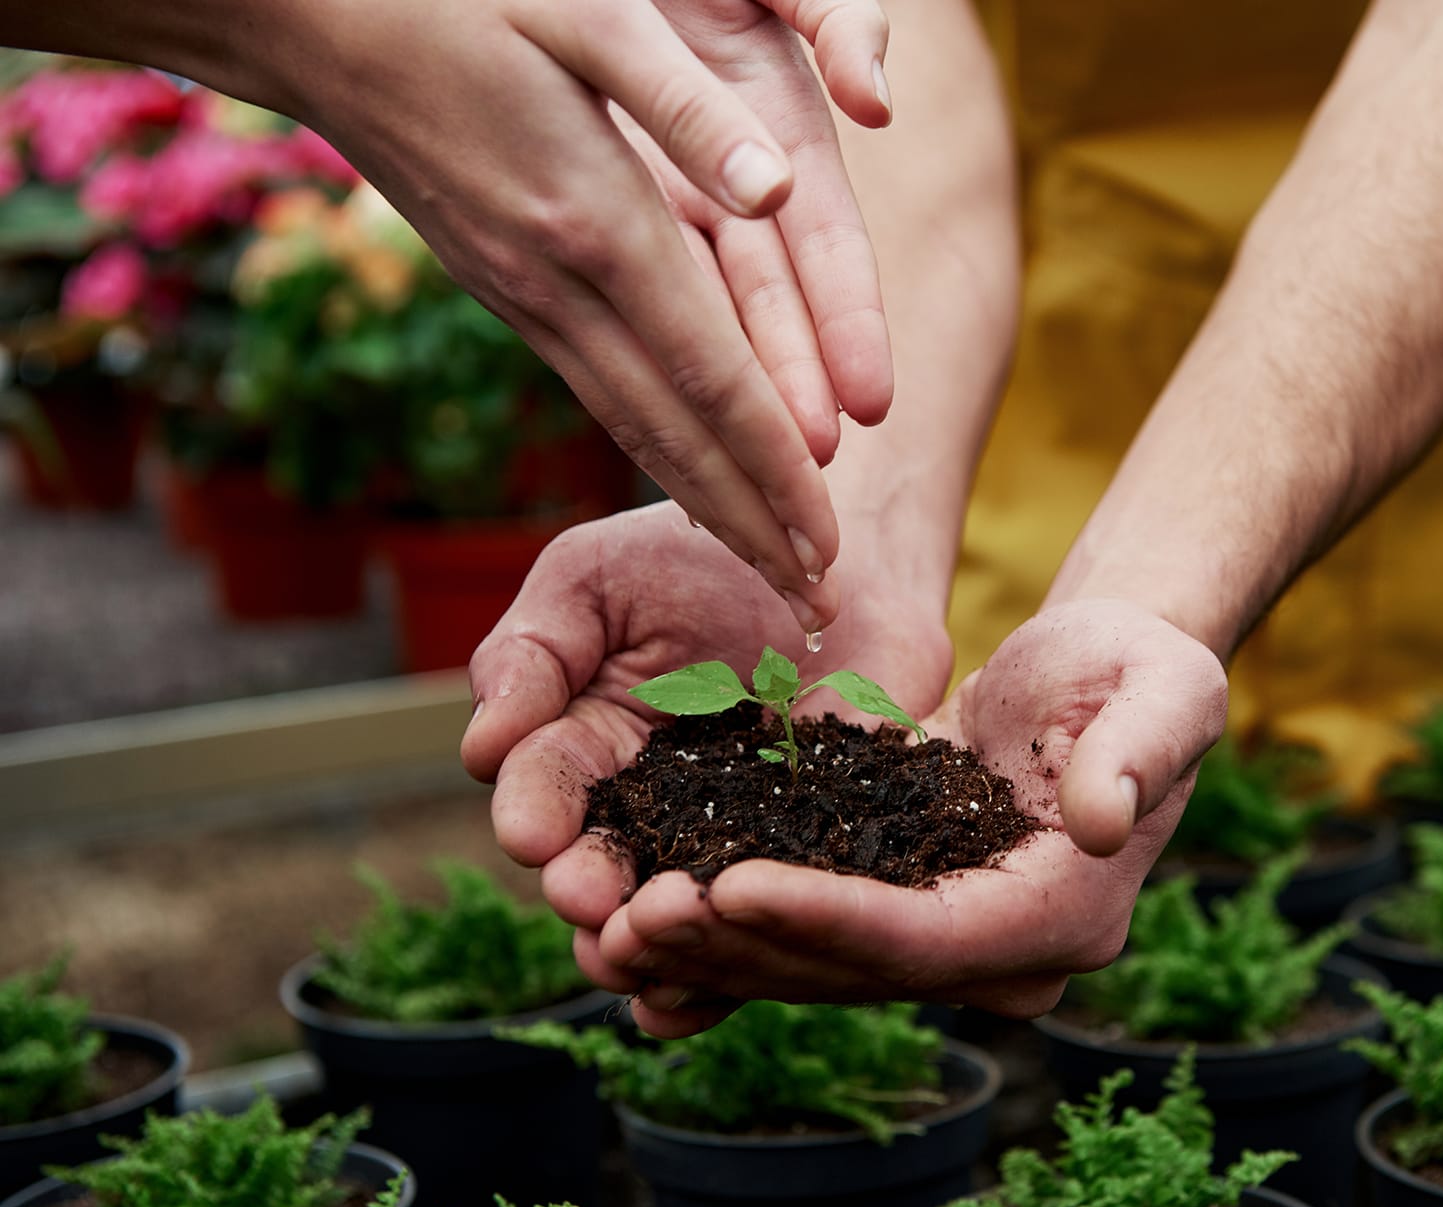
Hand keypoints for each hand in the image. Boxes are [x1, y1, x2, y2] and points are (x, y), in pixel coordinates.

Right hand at [255, 0, 895, 631]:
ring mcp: (526, 298)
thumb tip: (778, 192)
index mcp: (599, 224)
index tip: (828, 550)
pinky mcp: (508, 292)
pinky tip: (691, 480)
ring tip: (771, 569)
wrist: (314, 16)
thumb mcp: (589, 14)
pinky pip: (598, 393)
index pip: (713, 381)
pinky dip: (655, 452)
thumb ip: (689, 108)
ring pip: (633, 428)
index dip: (777, 473)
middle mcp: (560, 286)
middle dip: (754, 527)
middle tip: (817, 610)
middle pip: (676, 437)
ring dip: (708, 507)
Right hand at [461, 501, 954, 1002]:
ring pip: (677, 914)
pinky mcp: (811, 853)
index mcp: (583, 745)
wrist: (841, 555)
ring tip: (646, 958)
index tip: (535, 835)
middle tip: (592, 904)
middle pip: (601, 872)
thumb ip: (532, 653)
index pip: (542, 790)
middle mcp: (646, 810)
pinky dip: (741, 962)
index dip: (536, 814)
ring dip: (653, 944)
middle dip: (589, 891)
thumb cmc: (701, 552)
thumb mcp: (595, 581)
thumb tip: (479, 745)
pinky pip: (774, 916)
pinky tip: (714, 997)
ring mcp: (729, 839)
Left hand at [591, 599, 1229, 1036]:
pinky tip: (639, 919)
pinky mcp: (900, 909)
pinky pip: (804, 936)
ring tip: (608, 922)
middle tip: (632, 916)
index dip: (824, 918)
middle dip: (740, 947)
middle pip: (852, 970)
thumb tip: (1098, 820)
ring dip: (711, 952)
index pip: (928, 937)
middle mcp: (1002, 952)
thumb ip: (1141, 749)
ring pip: (813, 966)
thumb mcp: (1165, 687)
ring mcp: (949, 940)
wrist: (1106, 676)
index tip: (728, 883)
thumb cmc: (1138, 667)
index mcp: (1062, 913)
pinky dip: (725, 932)